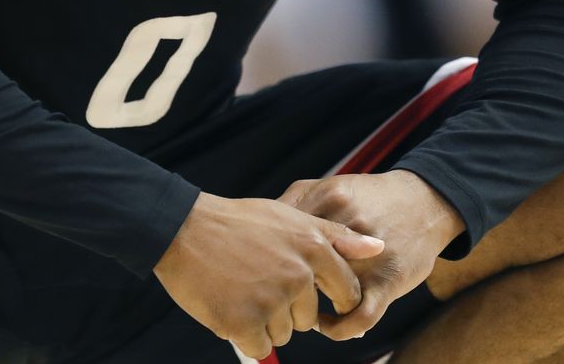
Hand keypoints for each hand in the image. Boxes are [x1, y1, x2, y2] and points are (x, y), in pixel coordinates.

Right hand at [154, 192, 387, 359]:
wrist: (184, 229)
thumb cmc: (238, 223)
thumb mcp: (292, 218)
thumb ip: (338, 237)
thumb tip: (379, 246)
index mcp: (313, 248)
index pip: (346, 291)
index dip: (332, 300)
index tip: (310, 296)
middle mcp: (297, 276)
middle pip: (309, 318)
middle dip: (287, 309)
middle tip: (258, 282)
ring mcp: (271, 300)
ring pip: (283, 333)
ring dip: (263, 322)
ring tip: (241, 290)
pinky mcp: (244, 322)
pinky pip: (258, 346)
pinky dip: (244, 335)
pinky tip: (229, 307)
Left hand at [278, 170, 463, 340]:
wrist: (425, 202)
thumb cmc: (370, 198)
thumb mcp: (332, 186)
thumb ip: (296, 202)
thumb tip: (261, 230)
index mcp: (329, 199)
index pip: (280, 233)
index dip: (265, 254)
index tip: (262, 268)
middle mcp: (348, 226)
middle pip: (297, 265)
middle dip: (282, 283)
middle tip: (275, 293)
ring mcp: (368, 257)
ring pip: (324, 295)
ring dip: (306, 309)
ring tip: (298, 310)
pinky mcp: (388, 282)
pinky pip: (358, 318)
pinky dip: (337, 328)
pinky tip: (327, 324)